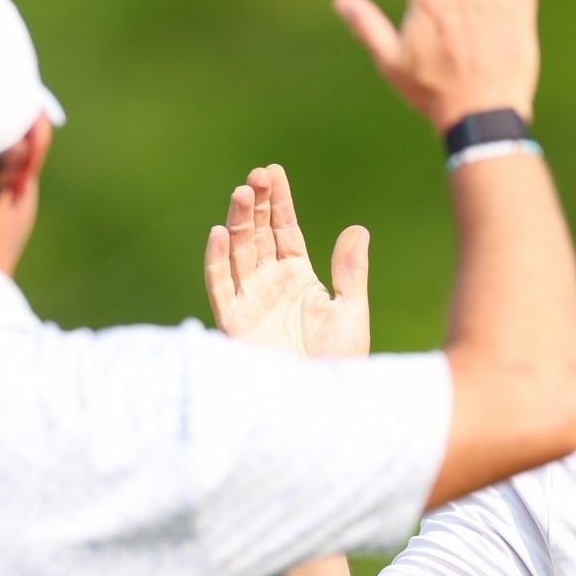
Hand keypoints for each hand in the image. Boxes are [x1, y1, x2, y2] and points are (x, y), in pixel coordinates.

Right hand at [204, 163, 370, 359]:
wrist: (318, 403)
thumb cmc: (339, 364)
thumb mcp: (351, 313)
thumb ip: (350, 271)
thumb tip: (359, 229)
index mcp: (298, 277)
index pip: (284, 230)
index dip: (277, 202)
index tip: (273, 172)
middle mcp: (270, 285)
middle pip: (256, 234)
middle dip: (255, 204)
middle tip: (257, 176)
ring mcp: (250, 301)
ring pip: (237, 252)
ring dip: (237, 222)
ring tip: (242, 193)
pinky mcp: (233, 322)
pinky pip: (220, 286)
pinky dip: (217, 261)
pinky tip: (219, 233)